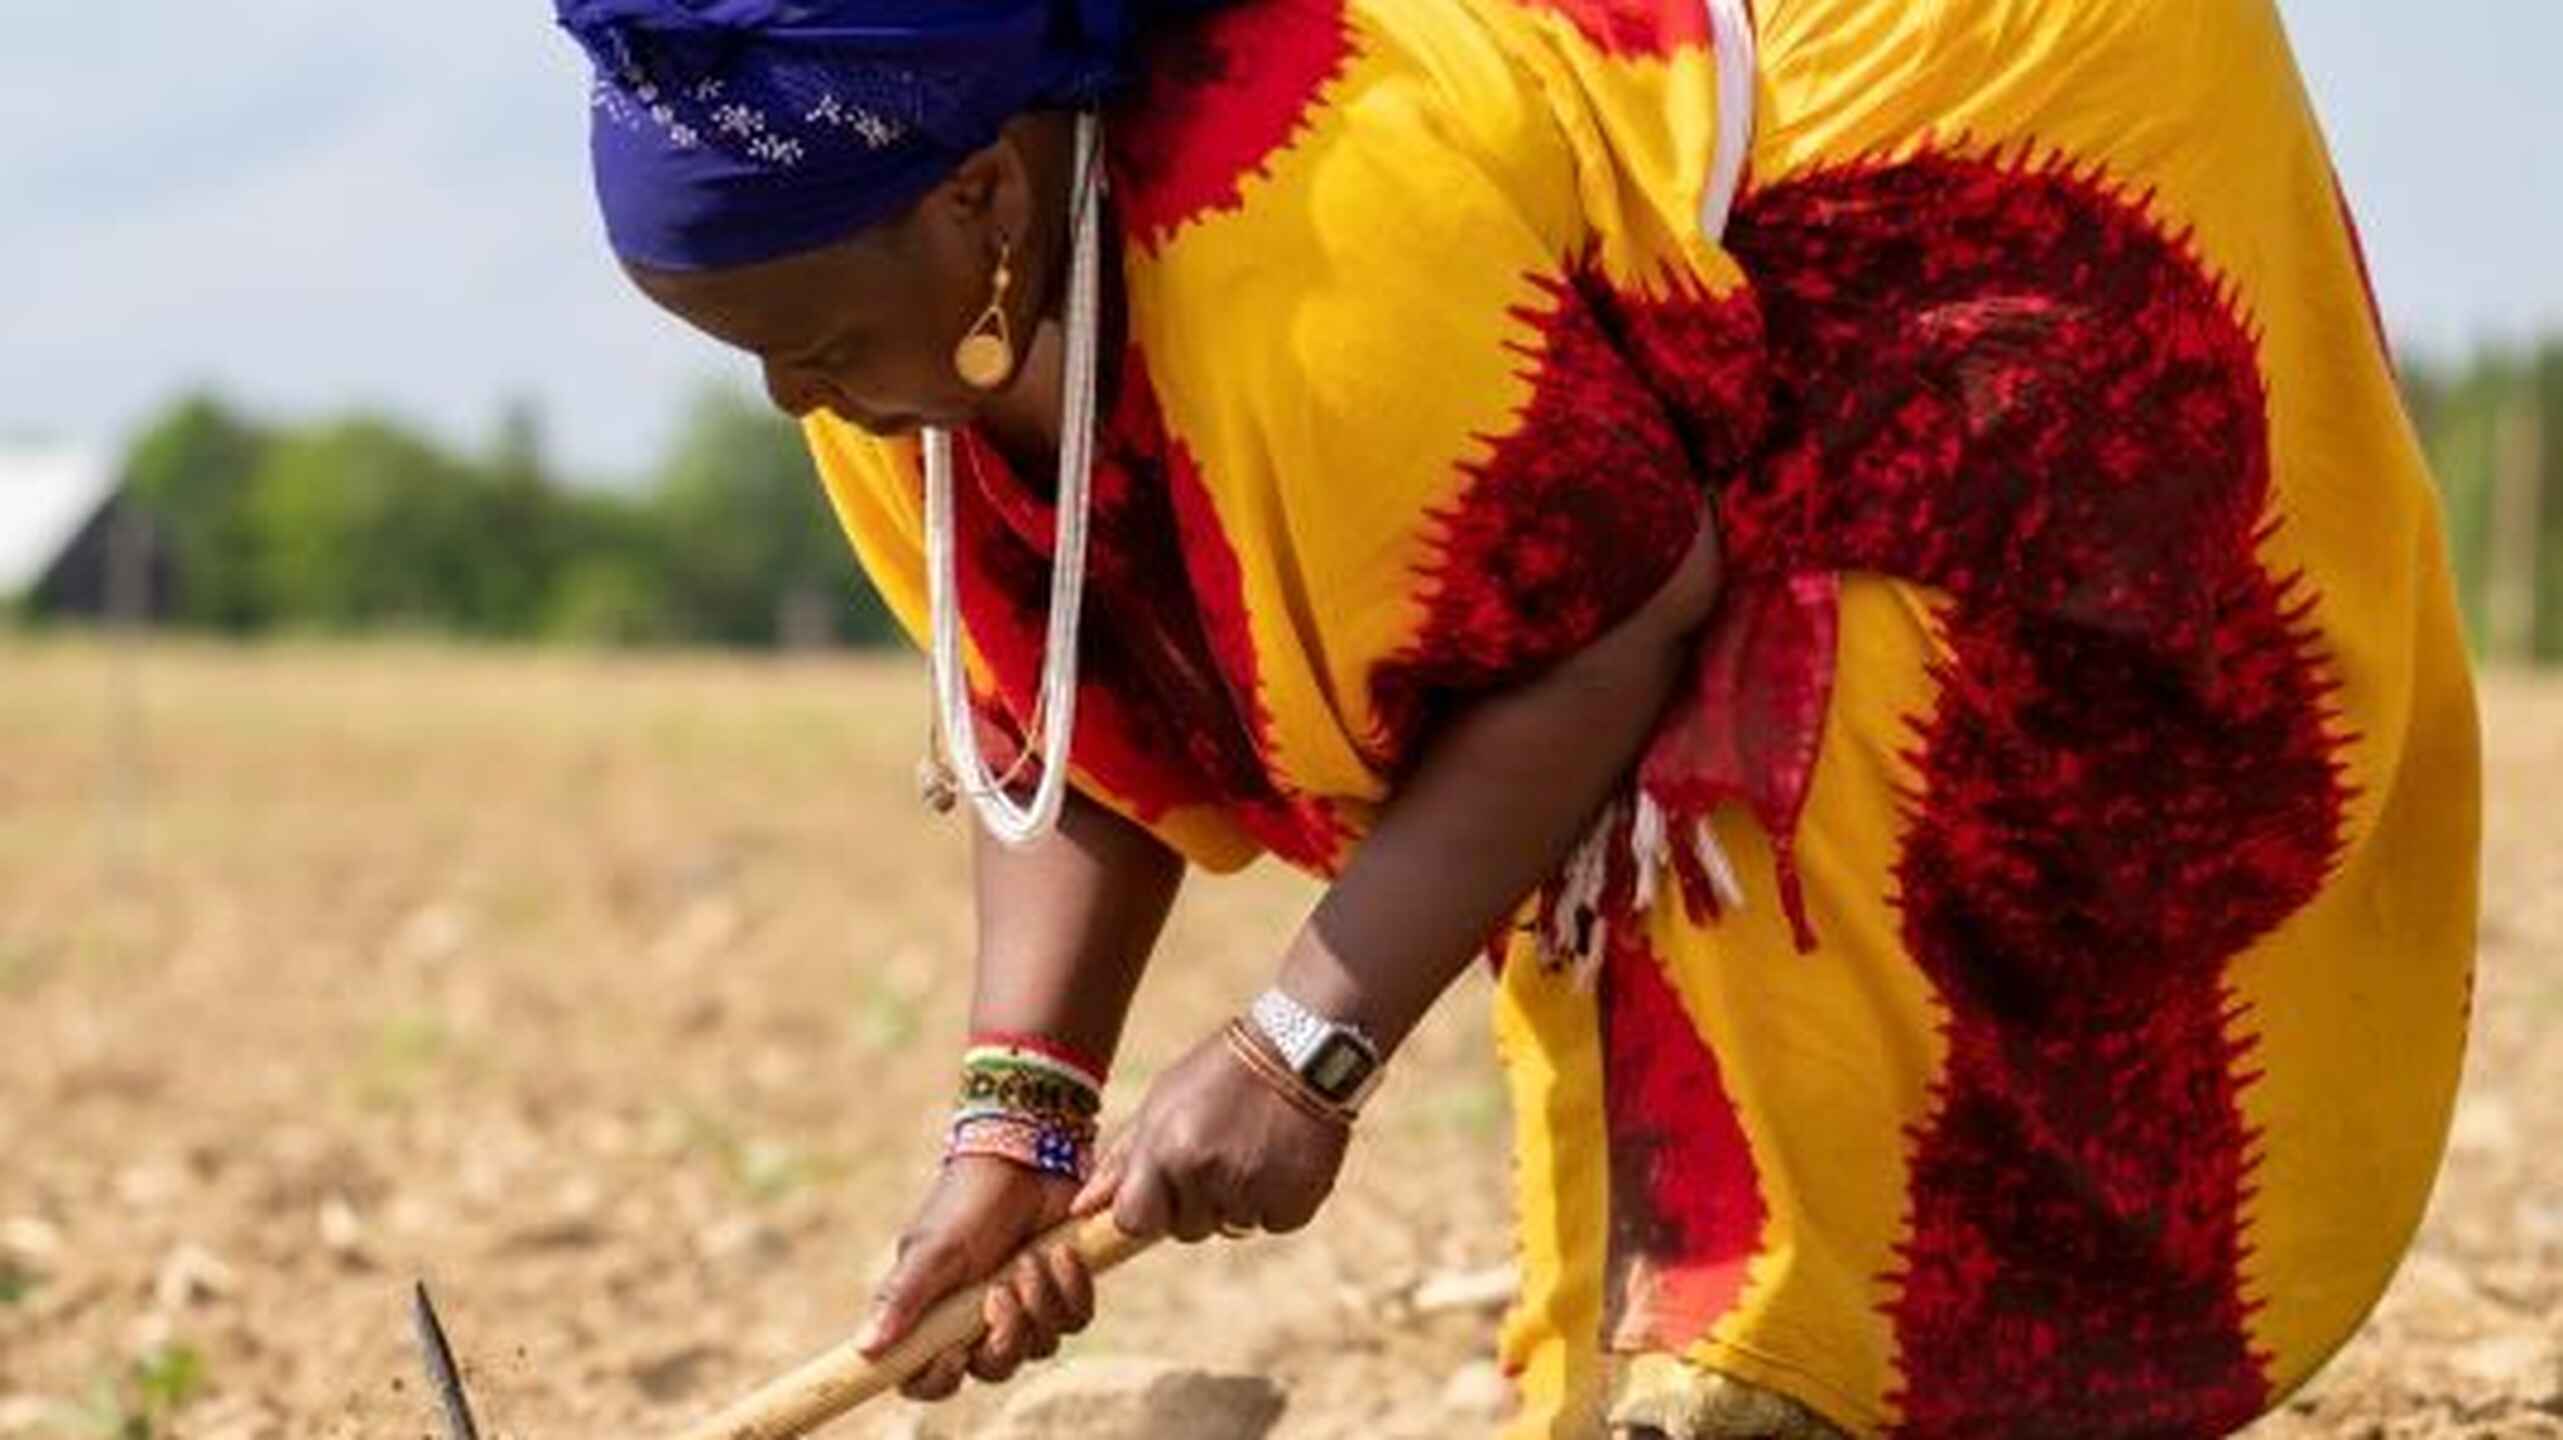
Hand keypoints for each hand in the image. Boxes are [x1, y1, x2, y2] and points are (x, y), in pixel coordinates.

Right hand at [859, 1156, 1094, 1401]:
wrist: (1025, 1156)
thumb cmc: (968, 1200)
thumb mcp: (932, 1249)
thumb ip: (901, 1299)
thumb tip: (864, 1349)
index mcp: (932, 1316)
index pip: (924, 1379)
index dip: (939, 1379)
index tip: (956, 1353)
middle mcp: (975, 1321)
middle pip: (993, 1369)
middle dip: (1004, 1336)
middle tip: (1001, 1289)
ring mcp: (1021, 1309)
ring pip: (1039, 1347)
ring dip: (1040, 1303)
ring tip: (1030, 1257)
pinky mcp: (1060, 1293)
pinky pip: (1075, 1320)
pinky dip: (1071, 1289)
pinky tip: (1062, 1252)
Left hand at [1072, 1028, 1349, 1242]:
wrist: (1300, 1050)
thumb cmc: (1221, 1074)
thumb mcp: (1163, 1103)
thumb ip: (1123, 1161)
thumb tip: (1080, 1209)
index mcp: (1165, 1150)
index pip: (1134, 1221)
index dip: (1147, 1211)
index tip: (1163, 1193)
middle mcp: (1204, 1175)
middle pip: (1187, 1229)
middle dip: (1198, 1203)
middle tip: (1219, 1153)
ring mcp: (1252, 1190)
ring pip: (1234, 1225)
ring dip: (1241, 1199)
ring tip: (1254, 1147)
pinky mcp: (1296, 1201)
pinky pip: (1275, 1221)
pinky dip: (1280, 1200)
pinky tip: (1283, 1157)